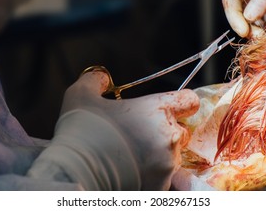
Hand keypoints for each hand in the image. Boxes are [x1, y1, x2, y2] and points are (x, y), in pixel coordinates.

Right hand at [59, 69, 199, 189]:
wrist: (75, 171)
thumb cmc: (81, 130)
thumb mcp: (81, 96)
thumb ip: (96, 81)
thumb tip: (101, 78)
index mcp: (157, 110)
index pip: (189, 100)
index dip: (180, 104)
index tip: (166, 109)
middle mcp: (169, 136)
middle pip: (181, 131)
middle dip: (164, 133)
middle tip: (139, 137)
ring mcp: (167, 164)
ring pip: (172, 156)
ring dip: (158, 156)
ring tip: (130, 157)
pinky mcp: (160, 186)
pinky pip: (163, 178)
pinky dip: (151, 175)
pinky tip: (129, 173)